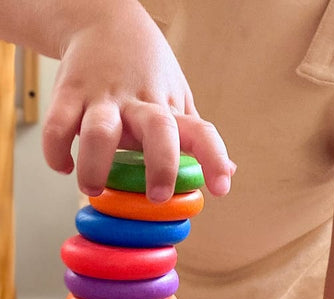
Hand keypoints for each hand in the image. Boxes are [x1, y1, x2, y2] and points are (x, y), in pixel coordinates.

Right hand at [41, 1, 233, 201]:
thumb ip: (197, 137)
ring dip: (96, 163)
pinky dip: (56, 147)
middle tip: (157, 196)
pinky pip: (58, 123)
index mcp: (169, 108)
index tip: (222, 187)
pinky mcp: (70, 92)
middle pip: (158, 130)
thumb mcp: (178, 98)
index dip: (214, 159)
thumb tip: (230, 170)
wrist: (102, 19)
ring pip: (100, 130)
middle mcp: (140, 103)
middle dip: (161, 164)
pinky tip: (62, 165)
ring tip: (92, 189)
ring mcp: (104, 97)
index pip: (201, 132)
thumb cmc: (147, 72)